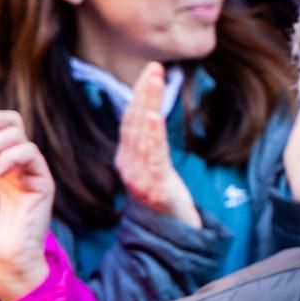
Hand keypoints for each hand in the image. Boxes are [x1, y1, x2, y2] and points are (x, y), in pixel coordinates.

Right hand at [115, 62, 199, 225]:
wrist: (172, 232)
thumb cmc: (165, 200)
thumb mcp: (155, 170)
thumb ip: (149, 147)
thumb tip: (150, 117)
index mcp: (127, 160)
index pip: (130, 121)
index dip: (138, 96)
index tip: (148, 73)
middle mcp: (129, 166)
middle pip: (134, 122)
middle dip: (143, 93)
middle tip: (153, 68)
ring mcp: (140, 176)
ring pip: (142, 134)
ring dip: (149, 105)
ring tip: (154, 82)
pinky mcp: (155, 186)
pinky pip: (152, 155)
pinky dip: (153, 133)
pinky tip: (155, 115)